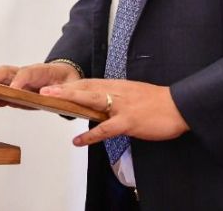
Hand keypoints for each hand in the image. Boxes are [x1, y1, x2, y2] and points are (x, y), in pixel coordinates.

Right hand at [0, 62, 81, 111]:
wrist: (65, 78)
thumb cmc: (68, 81)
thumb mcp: (72, 86)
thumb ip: (62, 91)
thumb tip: (50, 94)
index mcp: (41, 71)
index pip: (27, 73)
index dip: (19, 81)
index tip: (12, 90)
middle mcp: (25, 74)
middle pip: (7, 72)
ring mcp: (18, 82)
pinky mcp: (15, 92)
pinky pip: (1, 94)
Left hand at [39, 79, 189, 144]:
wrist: (179, 105)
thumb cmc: (158, 102)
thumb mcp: (134, 94)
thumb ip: (117, 97)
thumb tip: (103, 103)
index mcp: (117, 85)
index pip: (89, 82)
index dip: (71, 84)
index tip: (54, 85)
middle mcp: (116, 92)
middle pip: (85, 87)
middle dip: (63, 88)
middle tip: (44, 90)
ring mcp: (121, 106)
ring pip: (91, 100)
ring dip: (69, 99)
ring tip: (51, 101)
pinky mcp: (129, 121)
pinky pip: (105, 128)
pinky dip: (90, 135)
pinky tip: (78, 140)